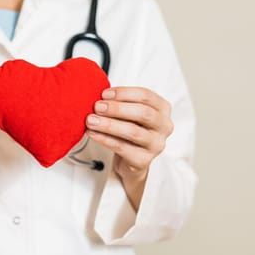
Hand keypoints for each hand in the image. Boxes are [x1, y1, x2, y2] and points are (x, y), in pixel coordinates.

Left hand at [85, 87, 173, 209]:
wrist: (130, 160)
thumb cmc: (129, 130)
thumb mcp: (129, 113)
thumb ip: (120, 103)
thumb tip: (98, 95)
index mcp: (162, 109)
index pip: (146, 96)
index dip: (124, 93)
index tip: (104, 94)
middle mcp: (163, 126)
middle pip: (143, 113)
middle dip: (117, 109)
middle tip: (97, 106)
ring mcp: (156, 145)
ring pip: (132, 132)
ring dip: (108, 124)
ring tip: (91, 120)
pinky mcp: (144, 160)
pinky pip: (122, 147)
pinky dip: (104, 139)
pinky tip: (92, 133)